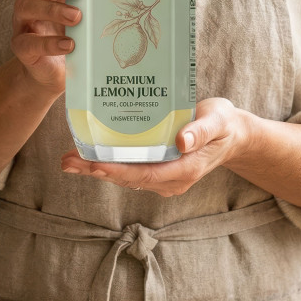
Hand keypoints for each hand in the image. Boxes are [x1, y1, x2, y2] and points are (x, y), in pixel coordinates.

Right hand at [11, 0, 81, 93]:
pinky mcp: (22, 48)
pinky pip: (27, 42)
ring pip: (24, 5)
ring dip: (52, 10)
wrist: (57, 73)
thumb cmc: (77, 34)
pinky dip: (49, 43)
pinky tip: (69, 45)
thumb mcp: (87, 12)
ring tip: (77, 17)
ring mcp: (23, 22)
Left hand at [60, 98, 246, 196]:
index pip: (145, 173)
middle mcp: (171, 179)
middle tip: (68, 162)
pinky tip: (90, 154)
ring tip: (70, 159)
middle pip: (129, 178)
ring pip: (127, 177)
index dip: (118, 171)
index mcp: (185, 169)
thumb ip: (200, 130)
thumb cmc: (224, 124)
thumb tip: (181, 142)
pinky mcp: (159, 171)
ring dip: (98, 169)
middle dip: (97, 171)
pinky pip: (131, 170)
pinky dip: (109, 164)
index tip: (93, 164)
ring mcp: (164, 178)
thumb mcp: (218, 120)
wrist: (232, 136)